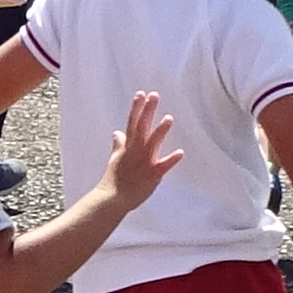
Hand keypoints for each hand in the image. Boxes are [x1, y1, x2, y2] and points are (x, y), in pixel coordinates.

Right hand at [97, 88, 180, 209]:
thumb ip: (118, 144)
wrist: (112, 199)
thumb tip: (117, 132)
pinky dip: (171, 160)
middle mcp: (135, 151)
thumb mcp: (115, 158)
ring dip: (160, 131)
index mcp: (128, 147)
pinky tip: (181, 153)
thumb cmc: (113, 180)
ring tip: (169, 118)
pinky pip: (163, 166)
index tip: (141, 94)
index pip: (132, 123)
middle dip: (148, 111)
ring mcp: (144, 163)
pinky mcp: (151, 175)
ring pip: (152, 143)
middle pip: (142, 127)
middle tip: (154, 95)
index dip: (136, 108)